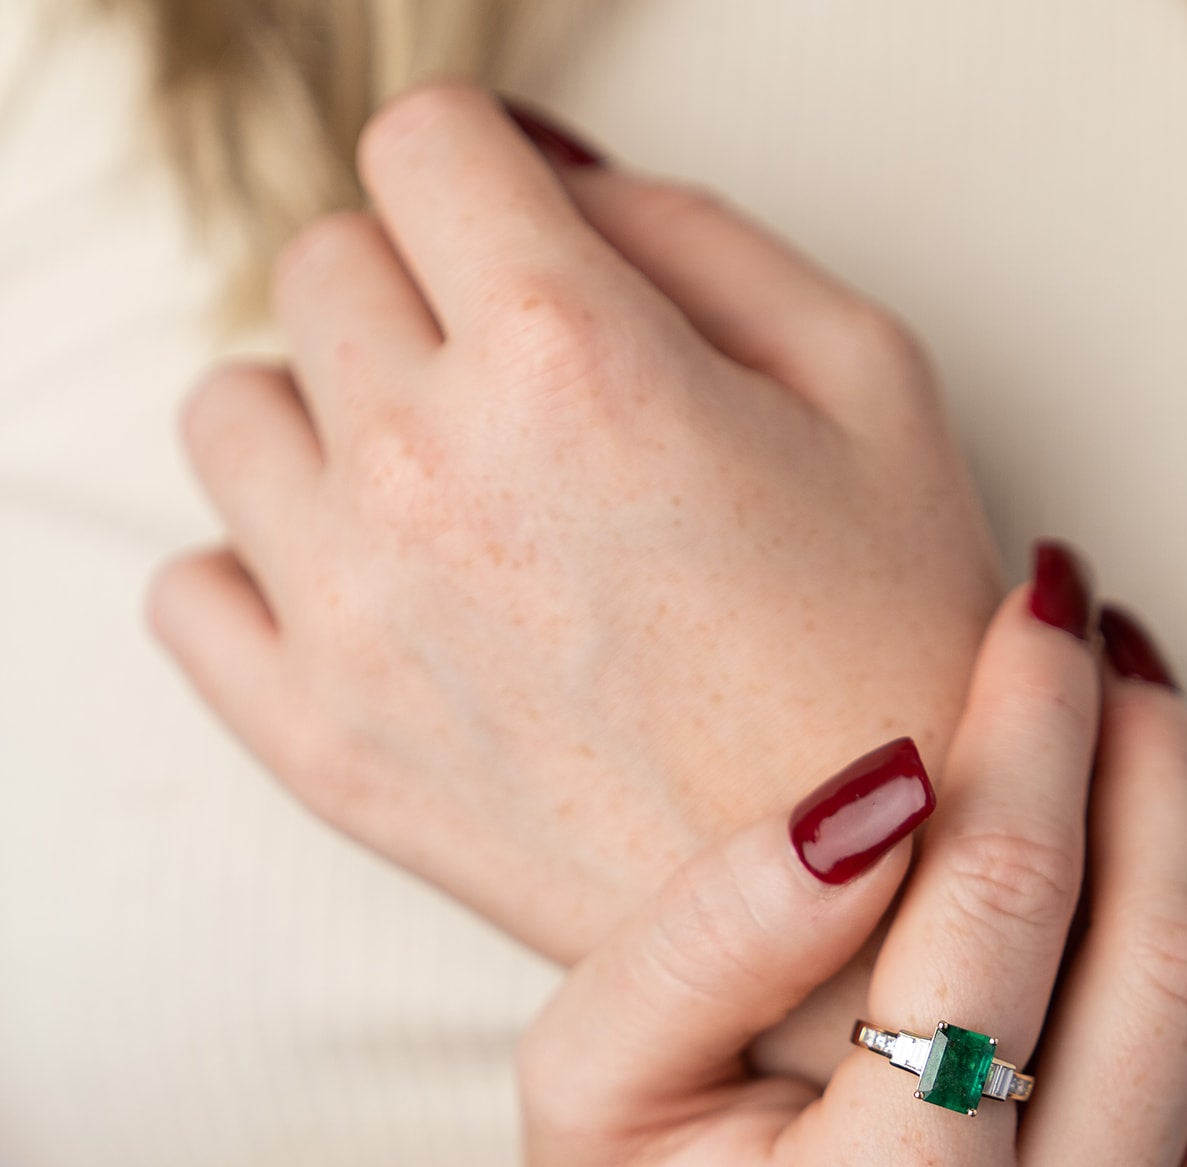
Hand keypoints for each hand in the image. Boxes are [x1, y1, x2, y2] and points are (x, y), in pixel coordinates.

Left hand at [151, 83, 999, 963]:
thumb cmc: (899, 651)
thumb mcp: (877, 377)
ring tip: (456, 495)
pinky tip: (384, 597)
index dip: (486, 174)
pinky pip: (189, 589)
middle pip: (323, 266)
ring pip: (231, 413)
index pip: (423, 143)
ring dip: (330, 420)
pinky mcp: (325, 747)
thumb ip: (694, 230)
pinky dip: (265, 568)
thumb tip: (551, 181)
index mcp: (573, 359)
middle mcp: (433, 477)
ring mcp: (357, 622)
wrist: (879, 903)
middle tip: (528, 388)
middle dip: (424, 292)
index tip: (522, 234)